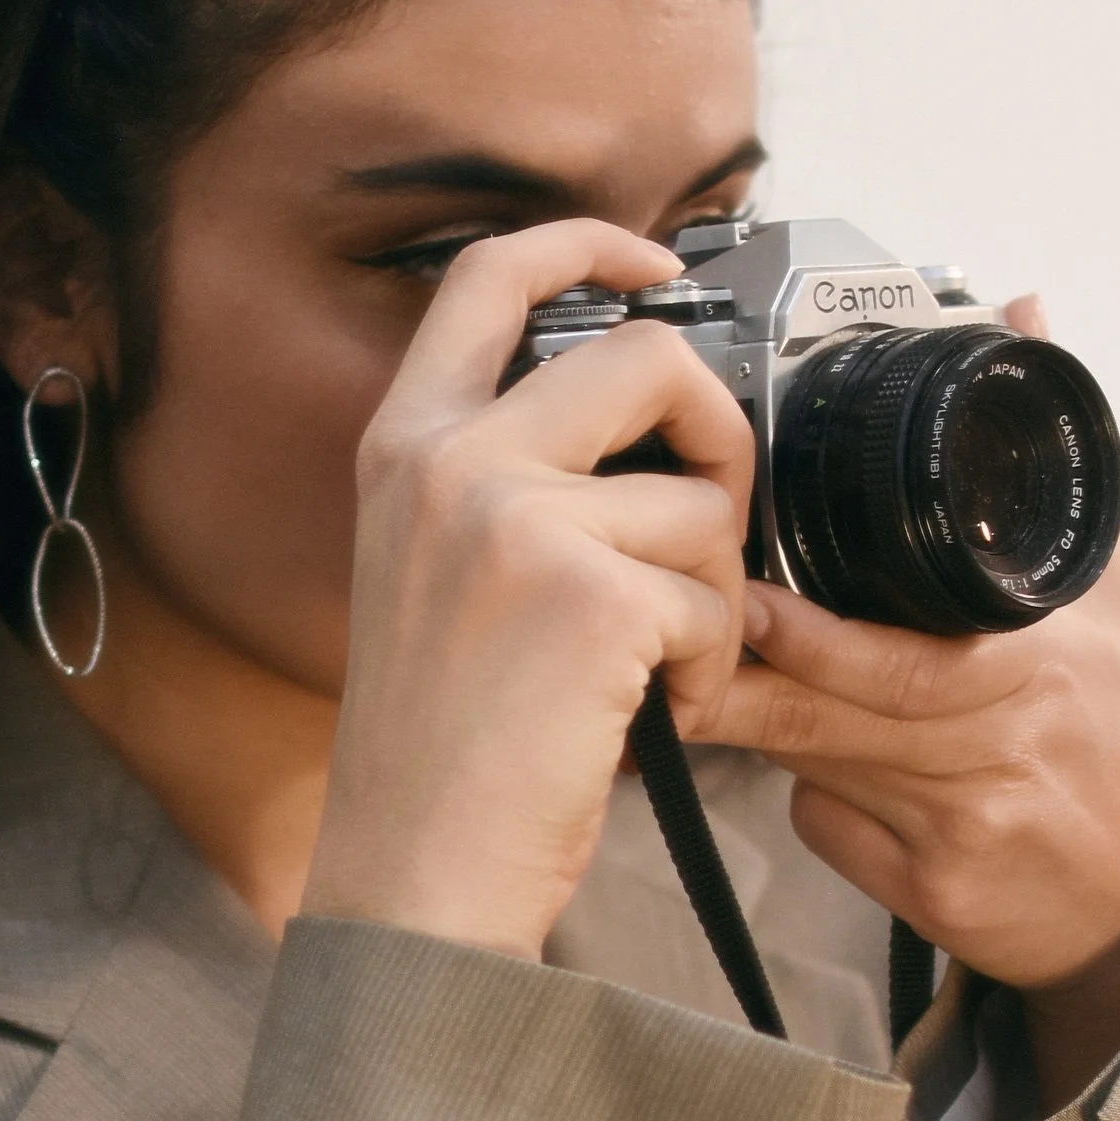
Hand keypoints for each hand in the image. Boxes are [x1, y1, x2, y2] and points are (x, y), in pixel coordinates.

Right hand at [302, 223, 752, 959]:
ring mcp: (514, 519)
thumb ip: (506, 485)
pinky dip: (708, 666)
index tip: (653, 268)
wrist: (415, 876)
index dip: (587, 244)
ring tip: (657, 669)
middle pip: (644, 358)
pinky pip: (713, 597)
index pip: (488, 278)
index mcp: (403, 449)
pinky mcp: (588, 594)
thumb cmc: (440, 753)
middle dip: (716, 436)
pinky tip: (653, 713)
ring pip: (699, 499)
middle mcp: (449, 463)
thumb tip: (650, 438)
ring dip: (712, 595)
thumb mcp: (433, 577)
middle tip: (710, 519)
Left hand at [694, 528, 1119, 1109]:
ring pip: (820, 767)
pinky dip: (818, 800)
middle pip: (837, 714)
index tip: (749, 602)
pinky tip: (835, 780)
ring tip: (710, 687)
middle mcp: (1005, 748)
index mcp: (1046, 666)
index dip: (815, 636)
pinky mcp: (935, 894)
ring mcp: (965, 828)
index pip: (908, 656)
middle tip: (686, 641)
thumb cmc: (1118, 736)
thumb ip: (1050, 482)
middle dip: (749, 679)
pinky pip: (834, 829)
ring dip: (761, 724)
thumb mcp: (1110, 599)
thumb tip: (1024, 339)